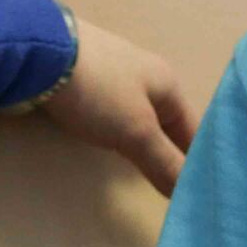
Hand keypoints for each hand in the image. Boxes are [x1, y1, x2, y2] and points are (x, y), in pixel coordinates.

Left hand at [39, 18, 195, 196]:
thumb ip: (164, 162)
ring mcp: (117, 75)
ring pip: (142, 118)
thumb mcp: (136, 131)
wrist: (44, 52)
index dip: (199, 162)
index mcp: (168, 83)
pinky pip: (116, 113)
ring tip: (147, 176)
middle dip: (171, 155)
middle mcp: (147, 75)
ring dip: (146, 145)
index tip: (203, 194)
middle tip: (176, 193)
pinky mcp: (90, 79)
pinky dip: (121, 133)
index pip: (193, 130)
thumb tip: (192, 192)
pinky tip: (113, 145)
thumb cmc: (100, 91)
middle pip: (168, 124)